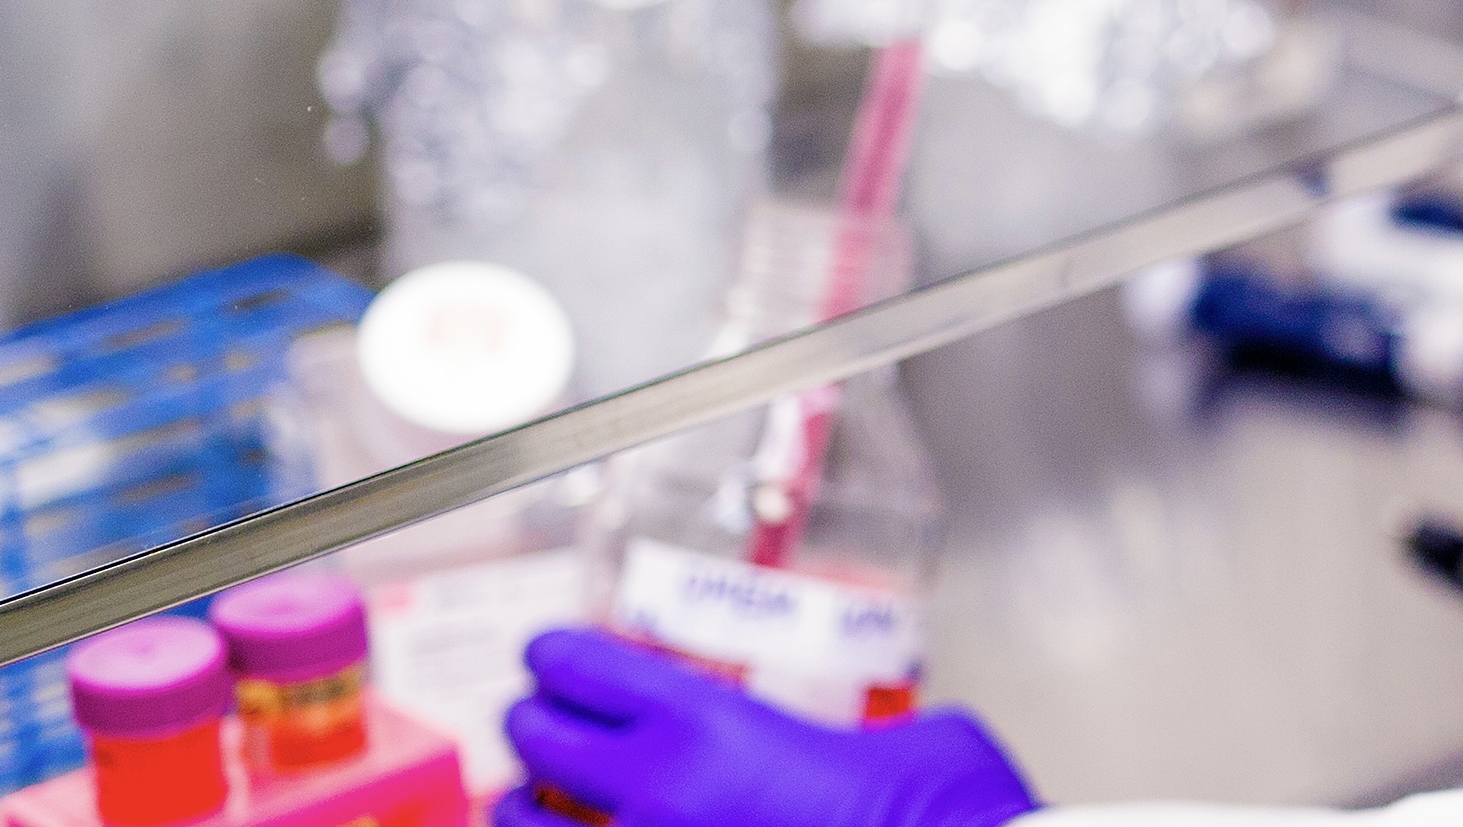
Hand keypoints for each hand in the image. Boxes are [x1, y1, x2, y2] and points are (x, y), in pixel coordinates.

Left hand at [496, 630, 1035, 826]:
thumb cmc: (940, 816)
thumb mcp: (912, 739)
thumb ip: (854, 736)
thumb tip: (856, 754)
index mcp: (712, 725)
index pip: (582, 666)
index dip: (555, 654)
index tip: (549, 654)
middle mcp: (658, 792)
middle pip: (535, 735)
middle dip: (532, 721)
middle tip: (541, 719)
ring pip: (522, 824)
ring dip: (522, 806)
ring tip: (531, 803)